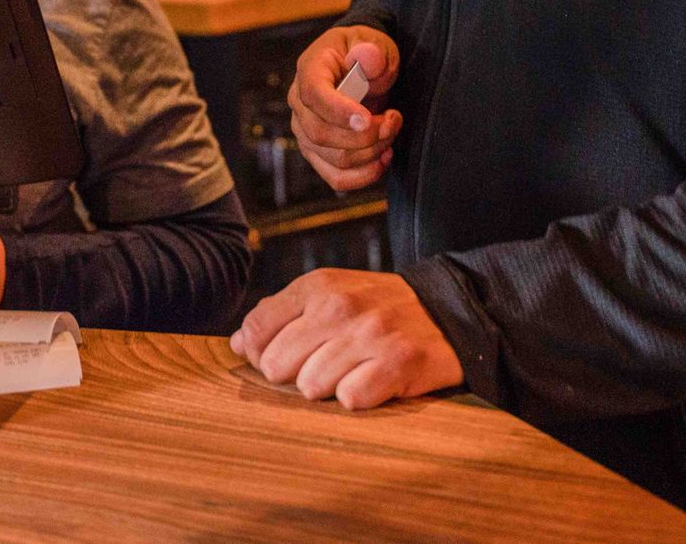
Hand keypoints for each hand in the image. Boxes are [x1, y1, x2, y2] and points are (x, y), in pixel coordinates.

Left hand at [229, 268, 461, 410]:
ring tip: (354, 371)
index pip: (256, 331)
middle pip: (276, 366)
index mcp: (318, 285)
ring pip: (311, 387)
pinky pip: (351, 400)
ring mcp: (369, 334)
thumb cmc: (379, 308)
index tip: (284, 357)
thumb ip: (280, 314)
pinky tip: (375, 382)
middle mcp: (339, 306)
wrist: (449, 309)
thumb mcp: (329, 294)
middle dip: (296, 374)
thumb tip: (236, 343)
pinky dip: (361, 399)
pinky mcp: (397, 363)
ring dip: (330, 389)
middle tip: (325, 365)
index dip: (260, 354)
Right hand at [288, 25, 401, 192]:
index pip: (314, 95)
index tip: (369, 119)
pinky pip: (335, 177)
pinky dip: (363, 176)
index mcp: (310, 69)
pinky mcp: (317, 152)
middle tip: (392, 121)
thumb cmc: (365, 55)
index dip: (339, 111)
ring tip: (391, 132)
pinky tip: (382, 159)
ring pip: (334, 158)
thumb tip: (367, 58)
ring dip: (371, 152)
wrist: (361, 70)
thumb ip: (372, 51)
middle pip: (321, 133)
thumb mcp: (374, 43)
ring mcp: (305, 131)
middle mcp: (299, 102)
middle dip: (366, 136)